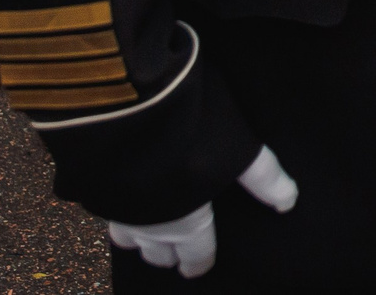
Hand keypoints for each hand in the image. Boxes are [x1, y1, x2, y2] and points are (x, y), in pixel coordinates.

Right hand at [106, 146, 296, 280]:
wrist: (122, 107)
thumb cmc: (189, 133)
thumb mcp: (238, 150)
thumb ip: (263, 178)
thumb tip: (288, 201)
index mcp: (183, 221)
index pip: (193, 252)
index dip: (197, 262)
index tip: (196, 269)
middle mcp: (144, 223)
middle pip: (155, 250)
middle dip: (166, 253)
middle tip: (172, 254)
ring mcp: (111, 206)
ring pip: (124, 235)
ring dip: (136, 237)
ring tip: (144, 233)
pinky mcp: (87, 185)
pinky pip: (102, 207)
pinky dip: (114, 206)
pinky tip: (118, 196)